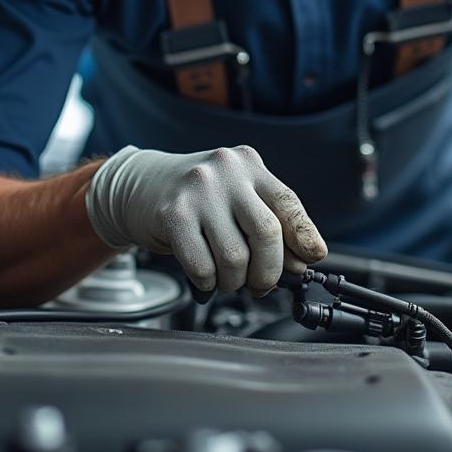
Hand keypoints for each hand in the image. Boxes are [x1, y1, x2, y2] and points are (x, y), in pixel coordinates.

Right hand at [85, 144, 326, 294]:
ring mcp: (199, 190)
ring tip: (226, 277)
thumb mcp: (236, 200)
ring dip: (234, 281)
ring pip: (235, 257)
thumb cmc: (196, 198)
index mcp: (249, 165)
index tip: (313, 258)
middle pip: (266, 233)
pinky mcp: (173, 213)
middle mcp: (226, 171)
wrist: (139, 186)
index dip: (304, 236)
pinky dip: (207, 283)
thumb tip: (301, 263)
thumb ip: (267, 224)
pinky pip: (202, 266)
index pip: (288, 203)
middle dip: (268, 271)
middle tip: (260, 285)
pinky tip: (203, 276)